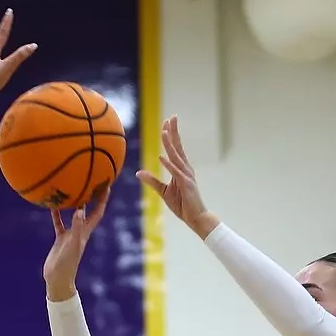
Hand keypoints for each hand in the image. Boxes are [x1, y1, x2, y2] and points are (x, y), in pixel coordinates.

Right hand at [43, 190, 111, 300]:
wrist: (58, 279)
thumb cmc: (67, 265)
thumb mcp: (72, 245)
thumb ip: (75, 229)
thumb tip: (79, 211)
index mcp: (86, 232)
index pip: (98, 212)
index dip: (103, 199)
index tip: (107, 185)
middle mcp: (81, 231)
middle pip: (89, 210)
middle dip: (92, 197)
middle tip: (92, 181)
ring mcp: (71, 235)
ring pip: (74, 215)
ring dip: (74, 203)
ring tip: (71, 188)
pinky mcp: (61, 239)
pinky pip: (59, 223)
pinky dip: (56, 214)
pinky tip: (51, 205)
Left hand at [136, 115, 217, 237]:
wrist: (196, 218)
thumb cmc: (183, 205)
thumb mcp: (164, 191)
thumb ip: (152, 180)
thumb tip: (139, 172)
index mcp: (181, 169)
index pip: (175, 148)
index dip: (171, 134)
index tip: (167, 121)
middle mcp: (185, 169)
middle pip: (178, 147)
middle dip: (173, 132)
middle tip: (171, 117)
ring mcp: (187, 176)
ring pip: (176, 157)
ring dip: (170, 144)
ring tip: (164, 132)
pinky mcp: (186, 185)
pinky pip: (176, 173)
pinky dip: (169, 165)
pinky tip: (162, 157)